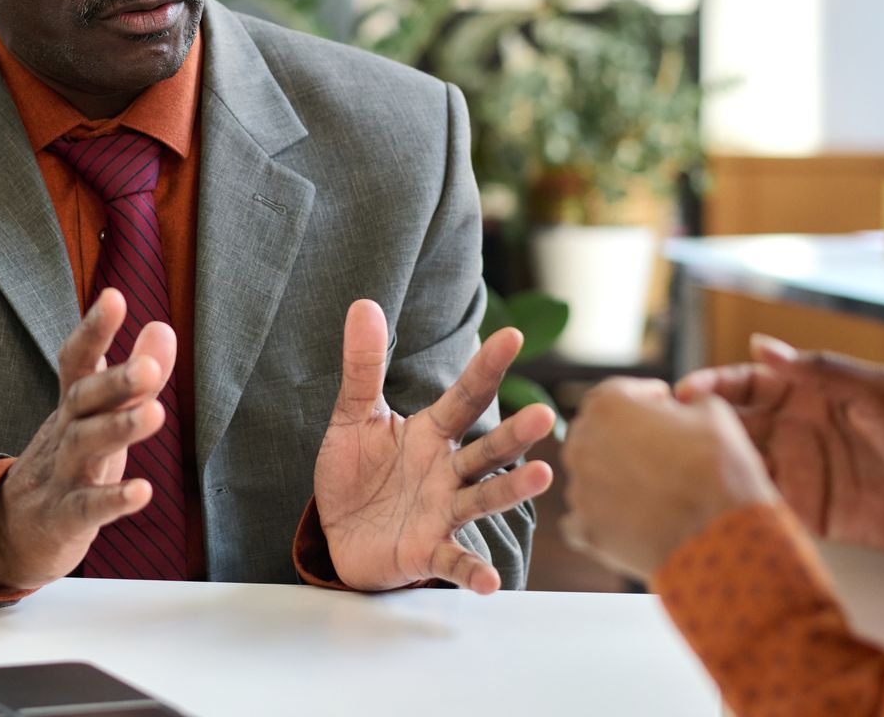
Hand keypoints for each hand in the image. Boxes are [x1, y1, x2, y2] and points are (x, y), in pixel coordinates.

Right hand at [0, 288, 176, 588]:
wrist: (12, 532)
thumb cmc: (70, 461)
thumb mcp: (101, 416)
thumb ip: (135, 375)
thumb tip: (163, 328)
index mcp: (74, 404)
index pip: (78, 360)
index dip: (94, 329)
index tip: (113, 297)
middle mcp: (64, 432)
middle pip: (84, 399)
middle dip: (115, 380)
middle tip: (148, 367)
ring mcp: (61, 475)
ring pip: (85, 446)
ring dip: (119, 428)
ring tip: (156, 413)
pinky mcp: (64, 518)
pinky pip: (87, 508)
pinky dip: (113, 499)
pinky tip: (143, 491)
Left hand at [314, 299, 555, 593]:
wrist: (339, 534)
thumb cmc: (357, 472)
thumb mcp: (353, 416)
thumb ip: (363, 365)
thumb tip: (363, 303)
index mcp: (433, 432)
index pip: (466, 396)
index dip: (487, 367)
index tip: (511, 337)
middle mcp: (448, 471)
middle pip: (487, 450)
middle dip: (515, 434)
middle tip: (544, 415)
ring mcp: (443, 512)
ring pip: (483, 498)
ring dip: (511, 490)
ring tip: (541, 476)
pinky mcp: (426, 551)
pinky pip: (453, 561)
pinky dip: (472, 571)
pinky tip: (489, 581)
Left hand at [561, 378, 776, 582]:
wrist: (720, 535)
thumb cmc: (717, 468)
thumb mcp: (712, 411)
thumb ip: (686, 399)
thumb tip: (681, 406)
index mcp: (608, 404)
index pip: (616, 392)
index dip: (644, 399)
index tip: (663, 410)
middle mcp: (583, 442)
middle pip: (598, 431)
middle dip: (625, 435)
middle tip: (660, 450)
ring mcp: (580, 487)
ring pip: (591, 473)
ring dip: (615, 474)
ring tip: (654, 488)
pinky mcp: (586, 528)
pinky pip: (586, 515)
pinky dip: (606, 515)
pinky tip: (636, 517)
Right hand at [675, 335, 883, 549]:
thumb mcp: (878, 388)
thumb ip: (822, 369)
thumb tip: (760, 346)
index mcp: (807, 392)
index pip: (748, 383)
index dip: (715, 384)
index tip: (685, 393)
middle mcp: (795, 429)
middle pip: (733, 423)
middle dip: (698, 425)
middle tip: (666, 432)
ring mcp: (799, 470)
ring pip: (739, 462)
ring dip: (711, 462)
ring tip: (680, 467)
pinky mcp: (808, 511)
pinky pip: (762, 503)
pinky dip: (737, 500)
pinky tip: (717, 500)